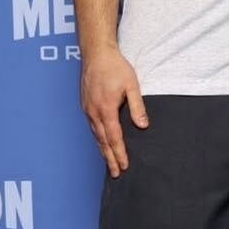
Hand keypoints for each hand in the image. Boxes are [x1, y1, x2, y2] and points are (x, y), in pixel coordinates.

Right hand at [80, 46, 148, 177]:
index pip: (114, 138)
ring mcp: (88, 109)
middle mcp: (94, 113)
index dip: (120, 153)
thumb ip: (137, 107)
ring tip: (109, 163)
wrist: (96, 54)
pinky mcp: (86, 105)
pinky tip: (102, 143)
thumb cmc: (115, 67)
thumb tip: (143, 126)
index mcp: (106, 109)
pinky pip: (92, 127)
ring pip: (95, 136)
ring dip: (103, 151)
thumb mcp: (132, 85)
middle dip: (110, 159)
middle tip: (116, 174)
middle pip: (102, 142)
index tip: (125, 166)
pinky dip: (98, 139)